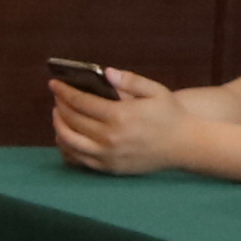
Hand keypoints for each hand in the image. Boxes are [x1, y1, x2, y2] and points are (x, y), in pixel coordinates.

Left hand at [51, 70, 185, 178]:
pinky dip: (66, 147)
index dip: (64, 91)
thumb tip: (106, 72)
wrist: (185, 146)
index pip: (80, 102)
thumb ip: (130, 80)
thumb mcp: (155, 91)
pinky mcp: (108, 168)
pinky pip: (77, 159)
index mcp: (120, 116)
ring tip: (59, 115)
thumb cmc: (171, 115)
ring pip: (69, 142)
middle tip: (57, 97)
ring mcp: (107, 156)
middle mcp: (110, 138)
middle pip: (71, 120)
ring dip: (58, 126)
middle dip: (59, 106)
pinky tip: (66, 136)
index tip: (54, 83)